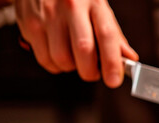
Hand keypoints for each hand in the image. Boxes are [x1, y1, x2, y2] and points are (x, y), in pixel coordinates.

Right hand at [14, 0, 137, 87]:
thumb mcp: (99, 8)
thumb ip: (113, 34)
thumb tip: (129, 59)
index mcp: (94, 3)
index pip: (106, 35)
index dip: (111, 62)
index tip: (114, 80)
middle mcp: (70, 7)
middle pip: (83, 50)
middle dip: (90, 71)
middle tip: (94, 72)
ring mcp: (47, 15)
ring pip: (61, 58)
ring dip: (71, 67)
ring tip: (74, 58)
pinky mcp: (29, 24)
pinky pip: (44, 59)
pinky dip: (55, 65)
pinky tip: (59, 53)